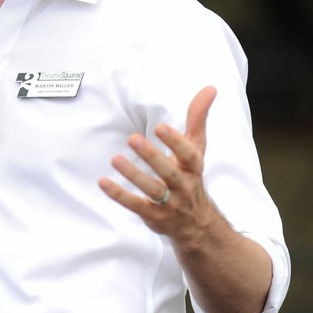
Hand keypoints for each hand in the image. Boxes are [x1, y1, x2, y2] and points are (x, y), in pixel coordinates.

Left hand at [99, 86, 218, 244]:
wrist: (198, 225)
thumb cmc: (191, 176)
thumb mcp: (197, 149)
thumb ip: (198, 119)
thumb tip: (210, 88)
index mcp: (193, 168)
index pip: (188, 154)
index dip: (176, 142)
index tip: (161, 126)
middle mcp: (183, 186)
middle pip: (168, 172)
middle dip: (152, 156)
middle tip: (132, 138)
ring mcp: (169, 203)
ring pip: (152, 189)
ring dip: (133, 175)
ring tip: (115, 159)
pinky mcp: (154, 216)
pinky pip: (136, 206)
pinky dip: (119, 195)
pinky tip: (102, 182)